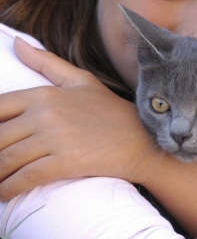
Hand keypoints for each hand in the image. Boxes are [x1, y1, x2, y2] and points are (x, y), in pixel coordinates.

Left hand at [0, 38, 155, 199]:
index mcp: (44, 95)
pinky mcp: (66, 162)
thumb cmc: (111, 111)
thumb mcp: (81, 80)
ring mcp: (56, 138)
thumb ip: (46, 62)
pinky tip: (3, 195)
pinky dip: (8, 189)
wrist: (141, 140)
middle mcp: (46, 114)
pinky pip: (27, 177)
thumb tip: (16, 43)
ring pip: (7, 159)